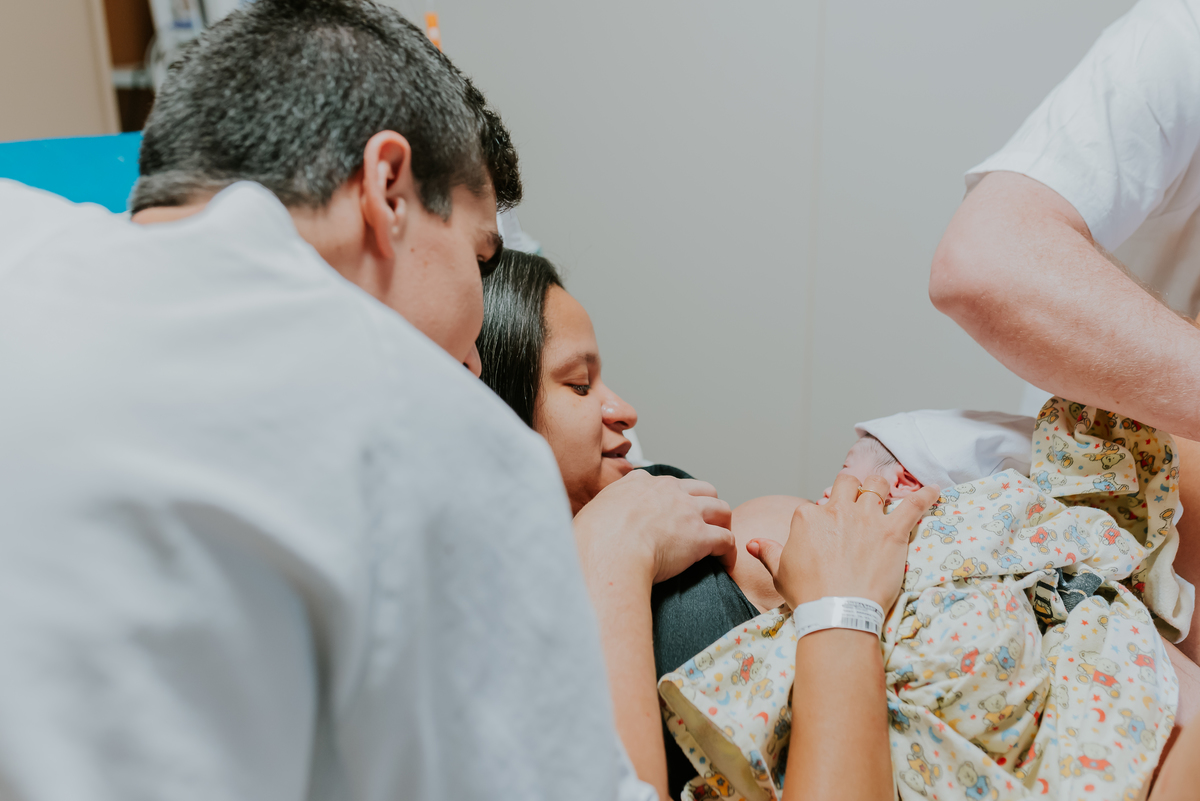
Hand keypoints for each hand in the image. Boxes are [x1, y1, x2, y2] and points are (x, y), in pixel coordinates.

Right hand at [574, 469, 734, 586]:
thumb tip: (589, 526)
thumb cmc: (591, 539)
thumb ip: (600, 514)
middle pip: (702, 489)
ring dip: (722, 525)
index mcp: (640, 483)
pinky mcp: (700, 536)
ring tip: (718, 543)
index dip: (673, 499)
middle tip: (702, 526)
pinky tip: (723, 564)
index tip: (671, 515)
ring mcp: (687, 512)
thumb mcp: (591, 513)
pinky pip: (727, 540)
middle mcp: (668, 491)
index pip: (666, 484)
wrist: (608, 550)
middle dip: (706, 505)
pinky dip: (728, 552)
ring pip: (721, 509)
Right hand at [747, 474, 938, 611]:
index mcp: (808, 516)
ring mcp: (867, 518)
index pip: (817, 504)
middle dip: (852, 488)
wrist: (837, 612)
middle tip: (858, 497)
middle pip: (847, 484)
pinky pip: (913, 506)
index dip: (824, 515)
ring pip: (877, 486)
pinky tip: (934, 489)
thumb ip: (767, 551)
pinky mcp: (893, 532)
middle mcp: (837, 510)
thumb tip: (751, 542)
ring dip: (881, 488)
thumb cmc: (808, 595)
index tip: (829, 530)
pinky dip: (925, 496)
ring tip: (887, 491)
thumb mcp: (780, 572)